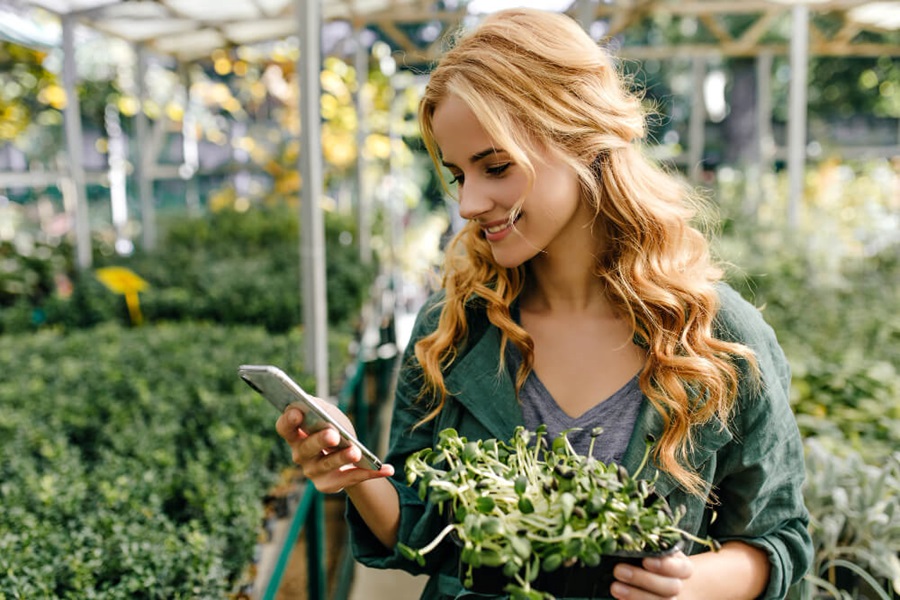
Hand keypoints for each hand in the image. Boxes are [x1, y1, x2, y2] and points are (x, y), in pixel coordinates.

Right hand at [275, 403, 393, 493]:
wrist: (344, 451)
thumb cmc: (332, 425)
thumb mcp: (328, 413)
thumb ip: (322, 409)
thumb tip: (322, 412)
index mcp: (295, 434)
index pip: (284, 428)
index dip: (288, 420)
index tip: (298, 412)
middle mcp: (300, 455)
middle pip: (306, 448)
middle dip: (320, 441)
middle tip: (333, 434)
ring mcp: (312, 472)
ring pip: (328, 465)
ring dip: (343, 458)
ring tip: (357, 452)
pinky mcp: (328, 485)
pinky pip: (351, 479)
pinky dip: (371, 473)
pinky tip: (387, 469)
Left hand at [610, 551, 693, 599]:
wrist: (660, 580)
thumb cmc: (654, 558)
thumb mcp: (656, 549)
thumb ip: (647, 546)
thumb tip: (627, 541)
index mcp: (682, 567)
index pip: (682, 568)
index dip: (666, 566)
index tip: (646, 561)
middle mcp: (677, 585)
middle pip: (670, 587)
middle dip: (644, 579)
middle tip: (619, 570)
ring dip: (635, 595)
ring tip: (615, 587)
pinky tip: (620, 597)